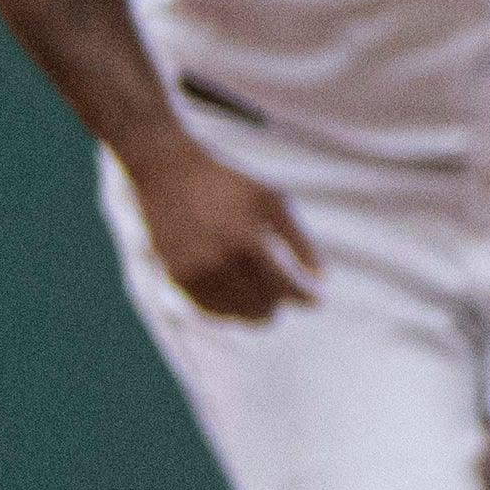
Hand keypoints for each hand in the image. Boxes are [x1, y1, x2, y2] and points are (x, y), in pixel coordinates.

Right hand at [128, 140, 320, 319]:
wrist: (169, 174)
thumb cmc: (228, 185)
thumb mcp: (272, 200)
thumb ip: (299, 239)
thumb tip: (320, 278)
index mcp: (246, 240)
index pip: (282, 285)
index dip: (303, 297)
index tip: (316, 302)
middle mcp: (218, 261)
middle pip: (260, 303)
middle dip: (278, 306)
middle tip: (285, 305)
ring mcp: (195, 272)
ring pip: (234, 312)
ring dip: (255, 315)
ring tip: (266, 311)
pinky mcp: (177, 276)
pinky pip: (208, 308)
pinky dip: (228, 313)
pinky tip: (240, 306)